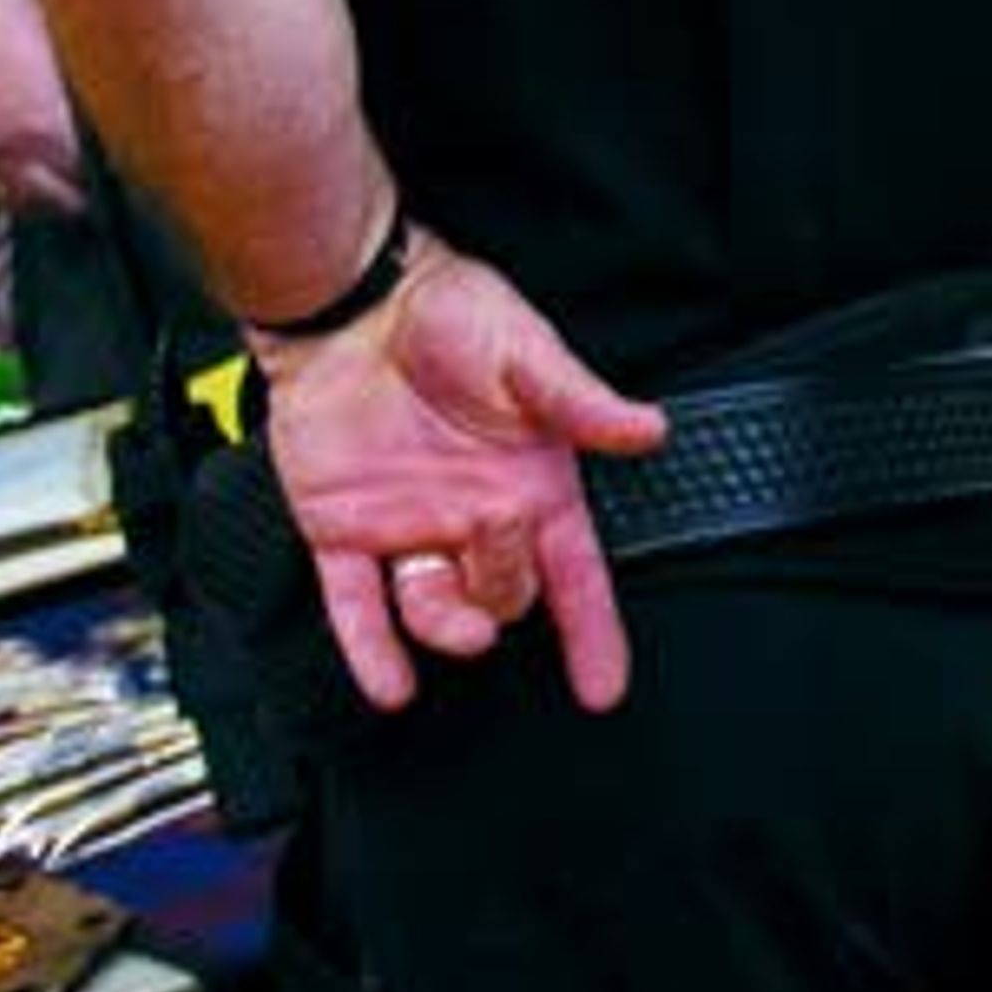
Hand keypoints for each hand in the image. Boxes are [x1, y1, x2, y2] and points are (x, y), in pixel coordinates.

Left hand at [255, 236, 668, 713]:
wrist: (354, 303)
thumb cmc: (451, 313)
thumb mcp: (528, 352)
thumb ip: (582, 402)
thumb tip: (649, 430)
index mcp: (531, 482)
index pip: (574, 575)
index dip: (592, 633)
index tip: (605, 688)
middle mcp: (475, 517)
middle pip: (507, 597)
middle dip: (504, 587)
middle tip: (492, 530)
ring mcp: (408, 530)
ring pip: (436, 615)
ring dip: (443, 624)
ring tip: (432, 584)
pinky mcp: (342, 532)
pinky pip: (356, 611)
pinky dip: (371, 656)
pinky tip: (390, 687)